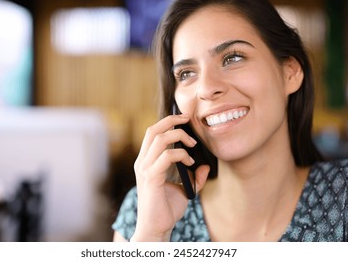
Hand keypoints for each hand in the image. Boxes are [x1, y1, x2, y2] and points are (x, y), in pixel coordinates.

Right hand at [131, 114, 209, 240]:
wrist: (156, 228)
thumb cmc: (166, 209)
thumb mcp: (184, 189)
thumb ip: (193, 177)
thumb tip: (204, 166)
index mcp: (146, 161)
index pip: (152, 133)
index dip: (167, 122)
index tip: (184, 119)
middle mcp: (142, 162)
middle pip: (152, 130)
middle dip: (171, 120)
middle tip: (188, 119)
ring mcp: (145, 169)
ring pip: (159, 139)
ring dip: (179, 136)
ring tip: (192, 144)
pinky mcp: (151, 178)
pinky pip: (167, 157)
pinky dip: (181, 155)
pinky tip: (189, 162)